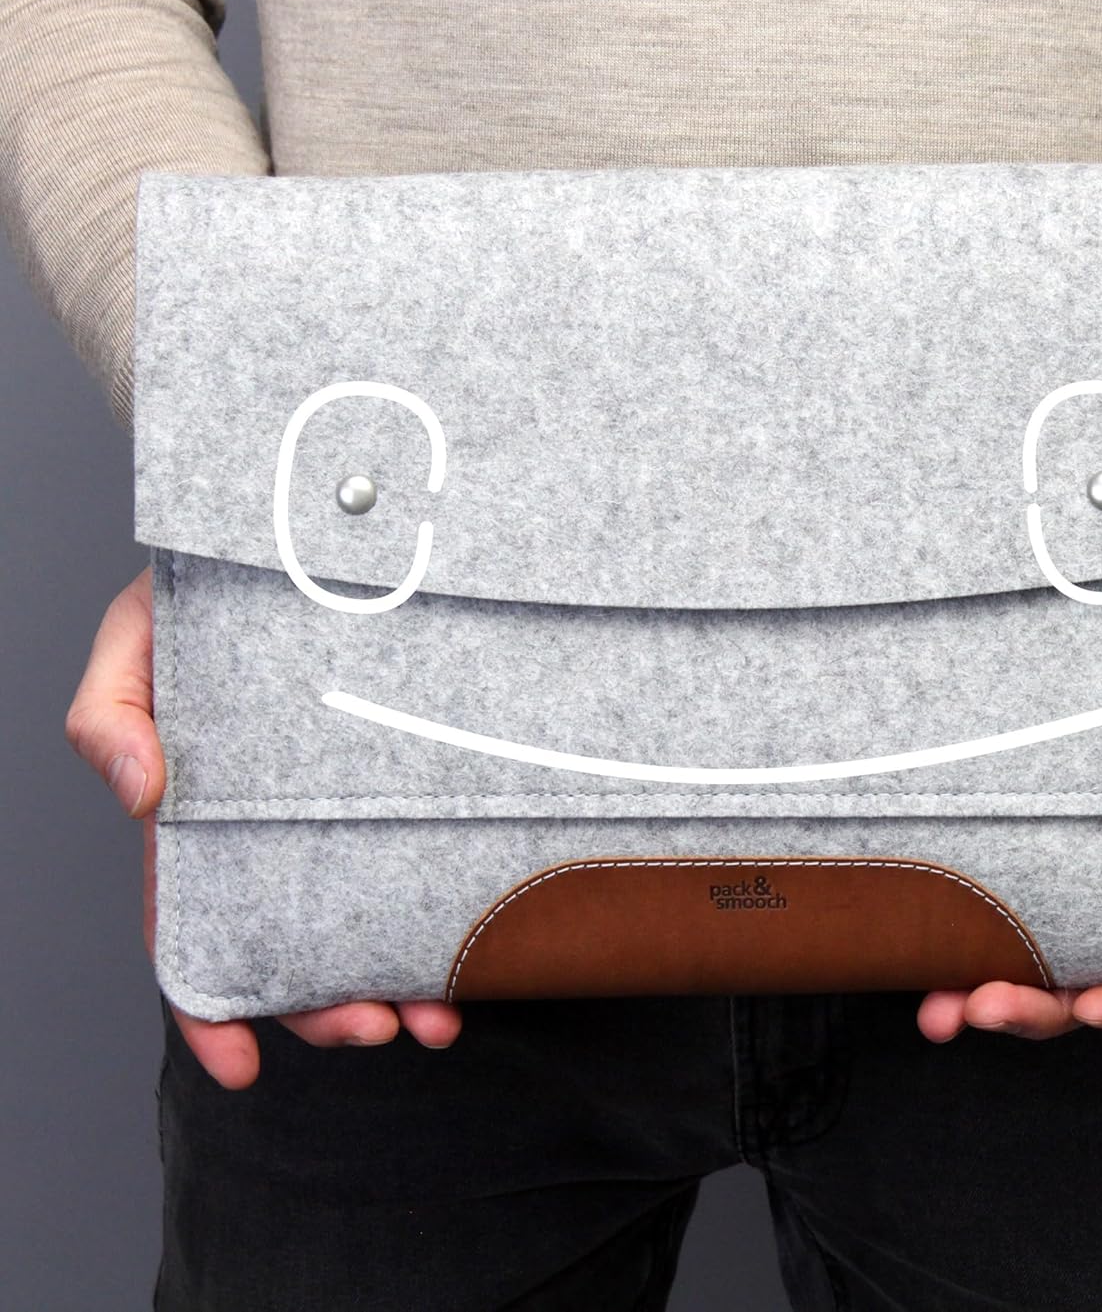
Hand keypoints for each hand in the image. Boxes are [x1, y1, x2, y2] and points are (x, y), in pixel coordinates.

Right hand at [64, 567, 461, 1088]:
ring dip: (399, 981)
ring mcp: (341, 811)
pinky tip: (475, 940)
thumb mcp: (137, 642)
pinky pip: (422, 858)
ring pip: (366, 918)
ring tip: (438, 1016)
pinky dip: (443, 910)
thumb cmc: (204, 597)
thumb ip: (112, 714)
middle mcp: (275, 830)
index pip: (195, 929)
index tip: (239, 1070)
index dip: (210, 1008)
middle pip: (294, 944)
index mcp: (203, 818)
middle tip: (381, 1029)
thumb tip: (140, 793)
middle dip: (329, 1006)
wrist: (300, 545)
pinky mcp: (402, 784)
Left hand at [917, 631, 1101, 1042]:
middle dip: (1034, 1010)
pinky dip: (943, 931)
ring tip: (940, 1005)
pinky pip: (976, 891)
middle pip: (1084, 980)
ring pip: (1021, 955)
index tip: (1096, 1000)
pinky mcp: (1016, 819)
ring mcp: (1067, 856)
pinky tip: (913, 948)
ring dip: (979, 993)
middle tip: (986, 1006)